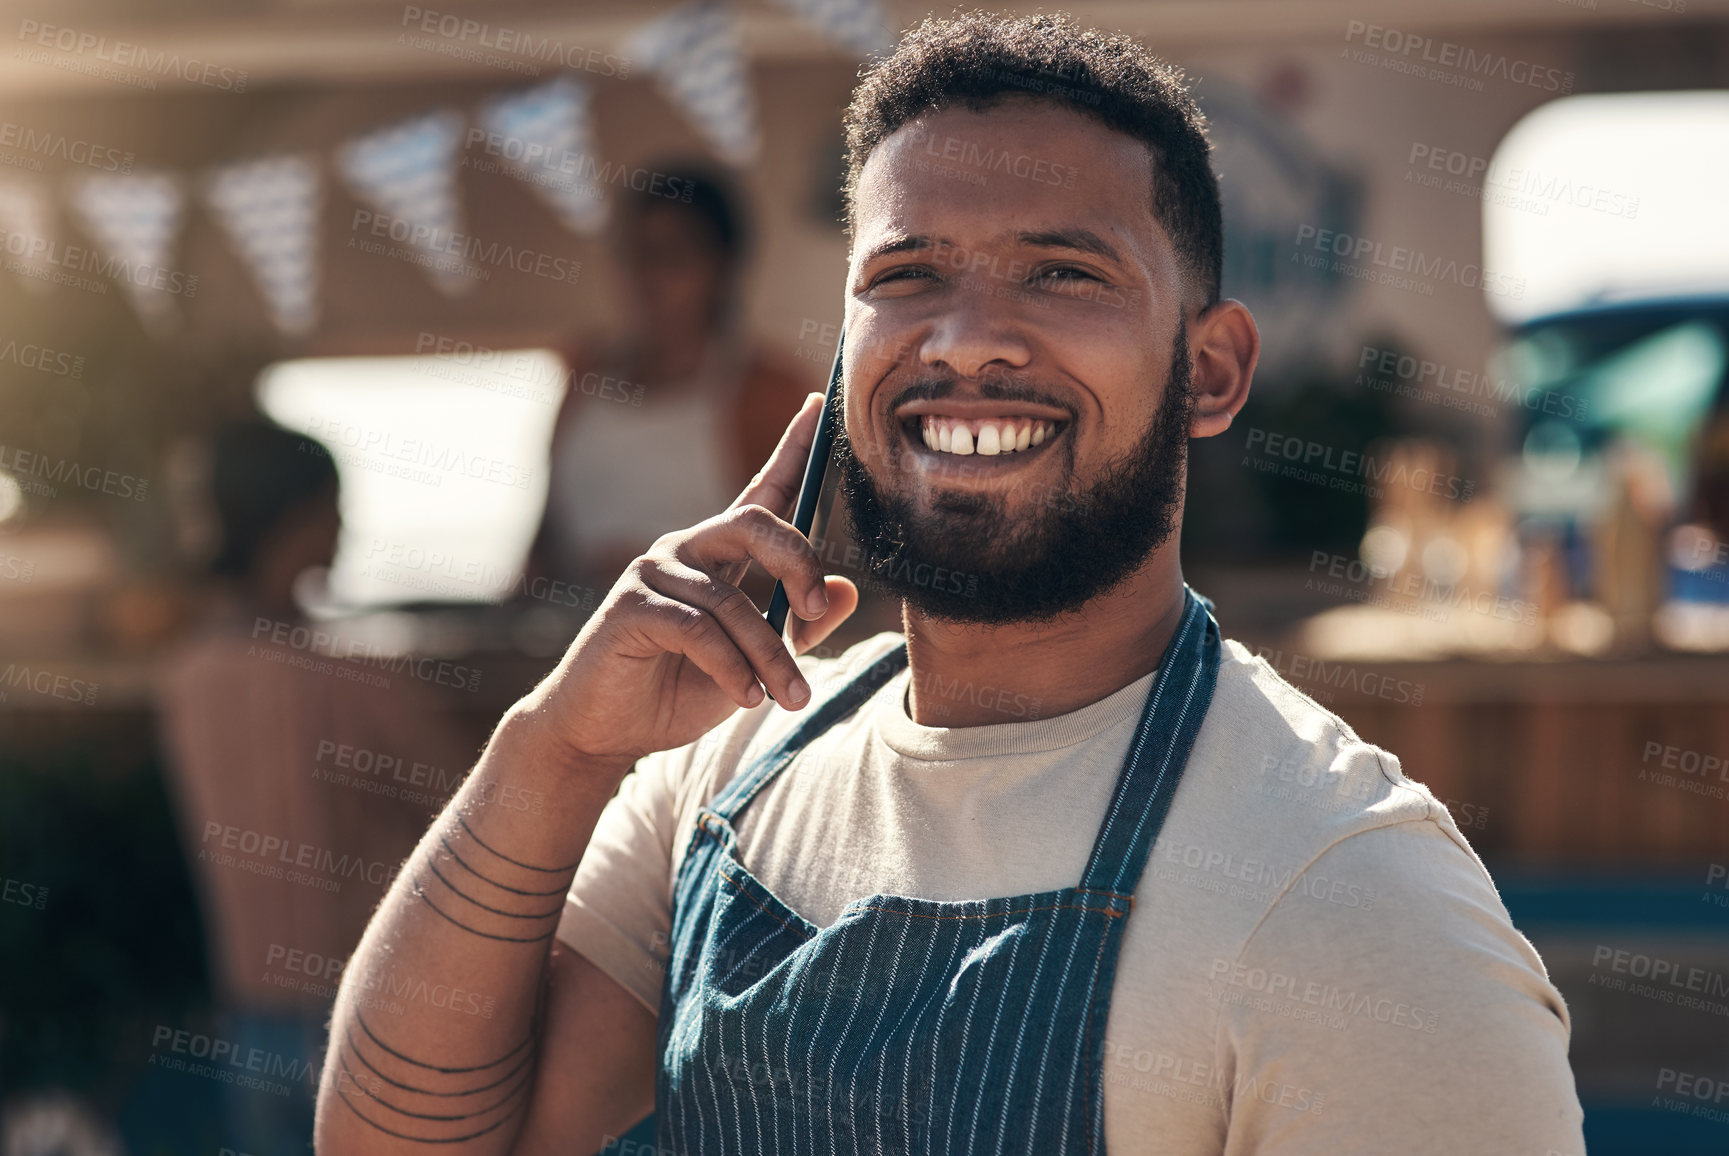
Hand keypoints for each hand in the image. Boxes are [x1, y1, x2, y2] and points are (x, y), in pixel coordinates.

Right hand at [520, 393, 859, 768]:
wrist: (604, 732)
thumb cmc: (677, 692)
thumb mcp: (754, 662)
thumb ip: (798, 627)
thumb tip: (846, 591)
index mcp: (718, 555)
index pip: (763, 491)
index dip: (792, 448)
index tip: (821, 404)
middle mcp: (686, 549)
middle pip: (755, 522)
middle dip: (798, 563)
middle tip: (815, 612)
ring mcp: (653, 572)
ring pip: (732, 600)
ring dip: (769, 655)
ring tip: (789, 698)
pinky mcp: (630, 605)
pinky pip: (698, 629)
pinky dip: (730, 667)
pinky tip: (746, 697)